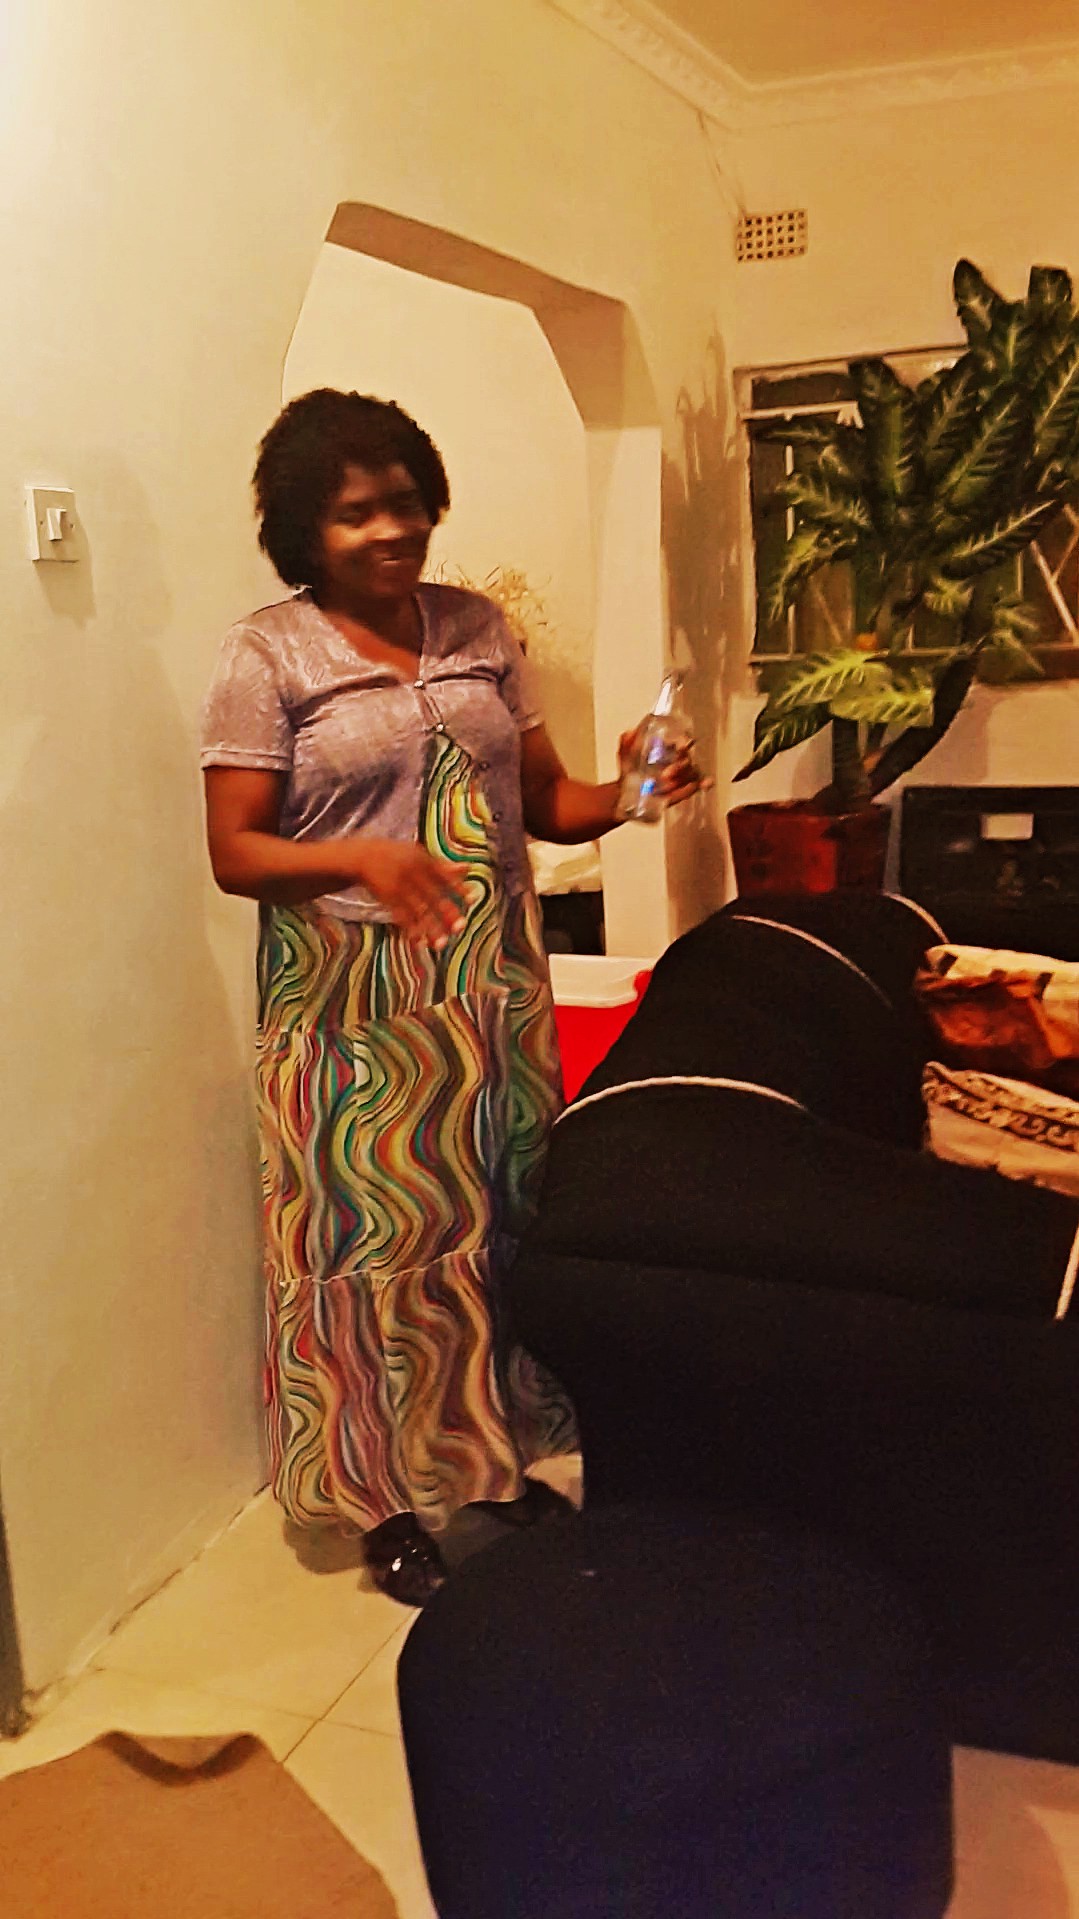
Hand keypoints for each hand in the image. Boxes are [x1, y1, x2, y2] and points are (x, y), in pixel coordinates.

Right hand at [348, 839, 466, 945]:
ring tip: (442, 944)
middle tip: (460, 927)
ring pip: (418, 910)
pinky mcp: (387, 898)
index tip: (472, 900)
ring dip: (430, 929)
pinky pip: (401, 916)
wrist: (363, 856)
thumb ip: (443, 865)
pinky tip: (420, 942)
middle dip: (447, 913)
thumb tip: (468, 868)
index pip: (444, 876)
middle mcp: (412, 874)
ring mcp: (399, 887)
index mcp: (422, 861)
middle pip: (433, 896)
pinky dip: (411, 929)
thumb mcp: (418, 854)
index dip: (459, 888)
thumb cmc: (397, 856)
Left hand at [616, 725, 708, 812]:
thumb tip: (628, 734)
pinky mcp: (682, 789)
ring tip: (668, 786)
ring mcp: (680, 775)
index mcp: (666, 749)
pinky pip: (696, 785)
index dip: (683, 743)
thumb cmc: (630, 770)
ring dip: (682, 779)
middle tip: (665, 775)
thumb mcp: (625, 755)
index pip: (680, 742)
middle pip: (686, 760)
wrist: (626, 792)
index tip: (682, 746)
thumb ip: (626, 743)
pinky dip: (703, 784)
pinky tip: (706, 784)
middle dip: (678, 767)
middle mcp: (676, 760)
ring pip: (691, 773)